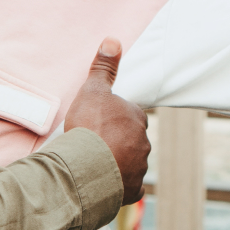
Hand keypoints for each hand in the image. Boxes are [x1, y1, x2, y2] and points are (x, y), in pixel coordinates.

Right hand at [65, 38, 149, 205]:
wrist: (86, 164)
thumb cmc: (89, 124)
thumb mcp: (92, 90)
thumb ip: (104, 67)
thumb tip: (113, 40)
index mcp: (136, 117)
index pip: (130, 114)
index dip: (114, 116)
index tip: (99, 120)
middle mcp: (143, 142)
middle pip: (132, 137)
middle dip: (119, 138)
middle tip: (95, 139)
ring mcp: (139, 166)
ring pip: (131, 160)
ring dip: (119, 159)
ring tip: (95, 159)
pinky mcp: (133, 189)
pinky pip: (130, 185)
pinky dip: (120, 182)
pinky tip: (106, 180)